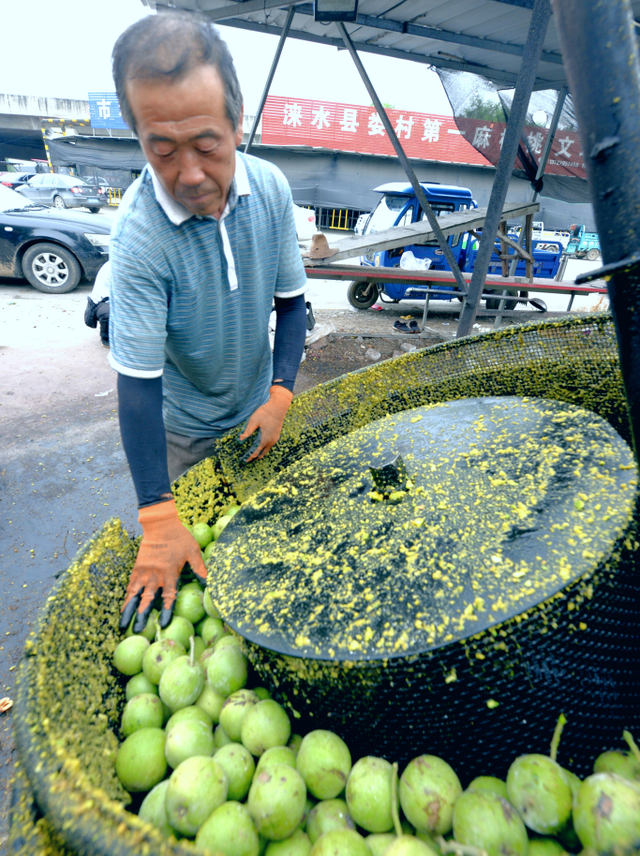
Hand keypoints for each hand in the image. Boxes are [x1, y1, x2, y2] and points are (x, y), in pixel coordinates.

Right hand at [120, 498, 206, 632]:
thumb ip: (200, 569)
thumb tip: (211, 583)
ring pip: (135, 595)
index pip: (168, 596)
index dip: (165, 611)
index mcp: (170, 573)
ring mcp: (144, 572)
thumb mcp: (193, 552)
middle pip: (148, 600)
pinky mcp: (137, 568)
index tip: (162, 624)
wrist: (160, 524)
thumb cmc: (179, 538)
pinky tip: (123, 608)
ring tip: (123, 626)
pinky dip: (126, 598)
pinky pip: (130, 586)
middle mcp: (155, 575)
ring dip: (129, 611)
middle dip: (142, 616)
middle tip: (137, 632)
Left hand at [239, 385, 292, 462]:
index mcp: (265, 439)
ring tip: (257, 456)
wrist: (278, 407)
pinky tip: (263, 447)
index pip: (256, 452)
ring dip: (262, 453)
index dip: (250, 457)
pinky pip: (271, 445)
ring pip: (268, 449)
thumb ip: (248, 431)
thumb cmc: (265, 413)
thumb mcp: (254, 421)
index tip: (245, 461)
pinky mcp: (277, 434)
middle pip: (263, 453)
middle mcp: (271, 441)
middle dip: (256, 457)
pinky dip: (266, 448)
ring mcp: (275, 438)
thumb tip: (240, 439)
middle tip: (249, 461)